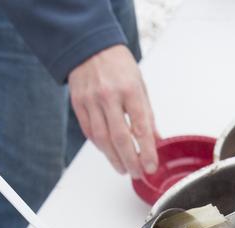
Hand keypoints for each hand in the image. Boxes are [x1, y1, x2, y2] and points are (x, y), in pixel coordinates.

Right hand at [68, 44, 158, 178]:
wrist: (90, 46)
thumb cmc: (118, 65)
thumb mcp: (140, 85)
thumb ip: (147, 114)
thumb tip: (156, 140)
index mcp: (130, 90)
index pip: (141, 128)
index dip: (147, 151)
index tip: (151, 166)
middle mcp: (109, 96)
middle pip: (120, 138)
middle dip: (130, 160)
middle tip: (137, 173)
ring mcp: (91, 101)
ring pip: (102, 139)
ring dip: (114, 158)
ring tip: (123, 168)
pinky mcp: (78, 104)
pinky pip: (89, 132)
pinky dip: (100, 146)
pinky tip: (108, 152)